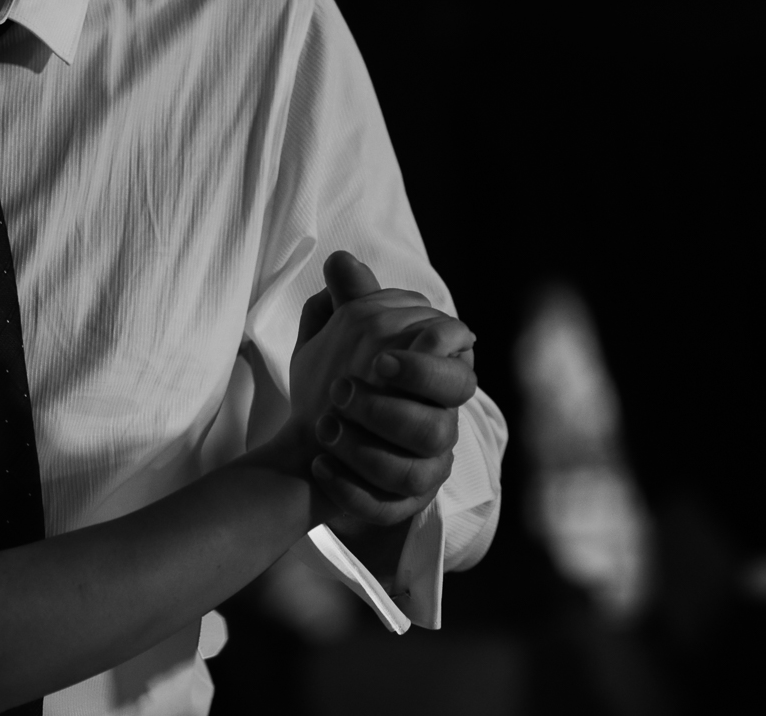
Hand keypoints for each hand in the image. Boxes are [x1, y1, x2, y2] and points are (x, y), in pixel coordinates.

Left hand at [288, 253, 476, 526]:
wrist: (307, 438)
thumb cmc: (335, 380)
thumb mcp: (336, 335)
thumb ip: (350, 301)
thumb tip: (341, 259)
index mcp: (430, 382)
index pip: (457, 370)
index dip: (428, 364)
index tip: (381, 359)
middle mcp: (436, 425)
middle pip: (443, 424)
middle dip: (394, 409)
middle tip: (344, 391)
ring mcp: (423, 468)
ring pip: (417, 467)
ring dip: (365, 446)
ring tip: (325, 425)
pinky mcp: (400, 504)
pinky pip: (388, 505)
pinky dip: (351, 485)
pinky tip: (322, 463)